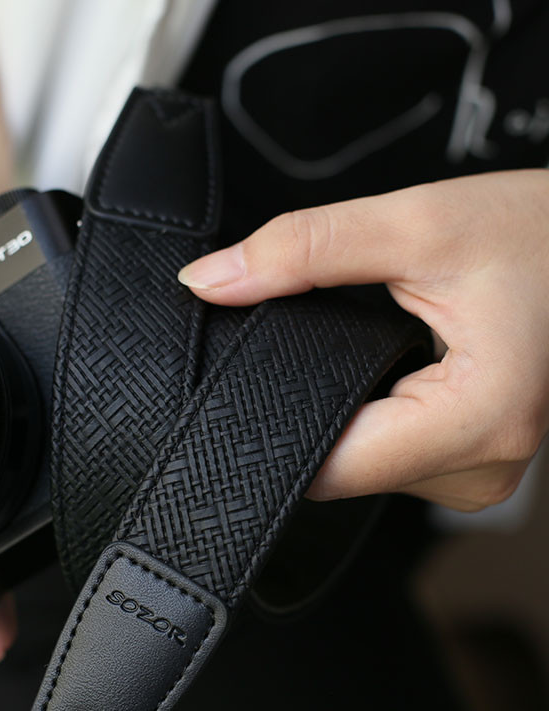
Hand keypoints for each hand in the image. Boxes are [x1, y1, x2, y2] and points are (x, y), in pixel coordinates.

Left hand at [178, 169, 548, 511]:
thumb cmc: (538, 231)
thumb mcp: (416, 223)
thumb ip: (302, 250)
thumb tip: (209, 280)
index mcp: (479, 420)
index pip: (328, 466)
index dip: (270, 426)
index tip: (235, 385)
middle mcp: (484, 468)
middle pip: (339, 469)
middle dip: (302, 411)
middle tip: (305, 344)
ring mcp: (481, 474)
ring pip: (360, 467)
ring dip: (337, 414)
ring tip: (358, 352)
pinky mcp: (472, 463)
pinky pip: (387, 457)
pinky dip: (365, 417)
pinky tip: (376, 374)